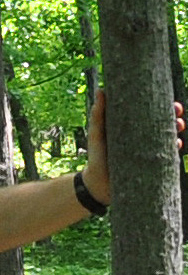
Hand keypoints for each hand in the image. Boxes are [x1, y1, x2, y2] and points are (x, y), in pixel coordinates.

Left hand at [83, 85, 187, 205]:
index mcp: (135, 128)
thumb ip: (99, 115)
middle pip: (166, 125)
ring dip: (178, 133)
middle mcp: (145, 138)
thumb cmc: (97, 156)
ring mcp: (150, 152)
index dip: (166, 108)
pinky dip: (174, 149)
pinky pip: (169, 156)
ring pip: (170, 139)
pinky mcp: (152, 165)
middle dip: (176, 119)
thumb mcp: (97, 134)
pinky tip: (176, 145)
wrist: (96, 184)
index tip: (173, 104)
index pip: (154, 114)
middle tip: (178, 116)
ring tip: (178, 129)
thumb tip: (101, 90)